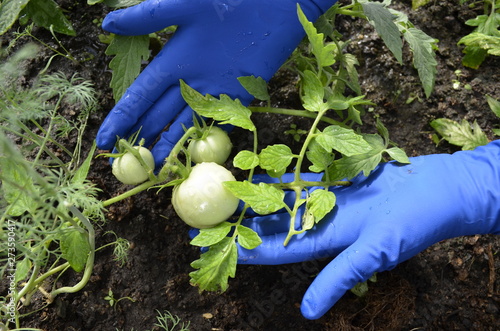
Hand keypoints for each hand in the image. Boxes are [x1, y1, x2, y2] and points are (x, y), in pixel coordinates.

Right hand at [96, 0, 335, 167]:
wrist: (272, 6)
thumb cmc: (227, 1)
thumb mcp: (183, 7)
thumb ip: (148, 18)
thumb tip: (106, 25)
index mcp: (172, 61)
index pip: (139, 97)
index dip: (122, 119)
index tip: (105, 141)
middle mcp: (188, 80)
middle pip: (158, 115)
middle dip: (142, 139)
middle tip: (127, 165)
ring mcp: (212, 91)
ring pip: (184, 125)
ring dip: (169, 146)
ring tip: (155, 170)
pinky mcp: (237, 97)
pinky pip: (216, 123)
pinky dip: (203, 141)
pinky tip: (190, 158)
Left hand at [238, 141, 499, 318]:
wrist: (439, 190)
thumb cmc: (413, 225)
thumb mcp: (375, 254)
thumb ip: (340, 278)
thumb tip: (308, 312)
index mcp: (328, 244)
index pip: (277, 250)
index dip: (247, 248)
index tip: (216, 245)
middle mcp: (322, 224)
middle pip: (274, 225)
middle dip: (243, 222)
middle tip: (210, 217)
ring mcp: (329, 201)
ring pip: (284, 201)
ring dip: (257, 199)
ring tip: (228, 193)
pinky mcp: (339, 180)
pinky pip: (302, 179)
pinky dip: (281, 177)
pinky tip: (260, 174)